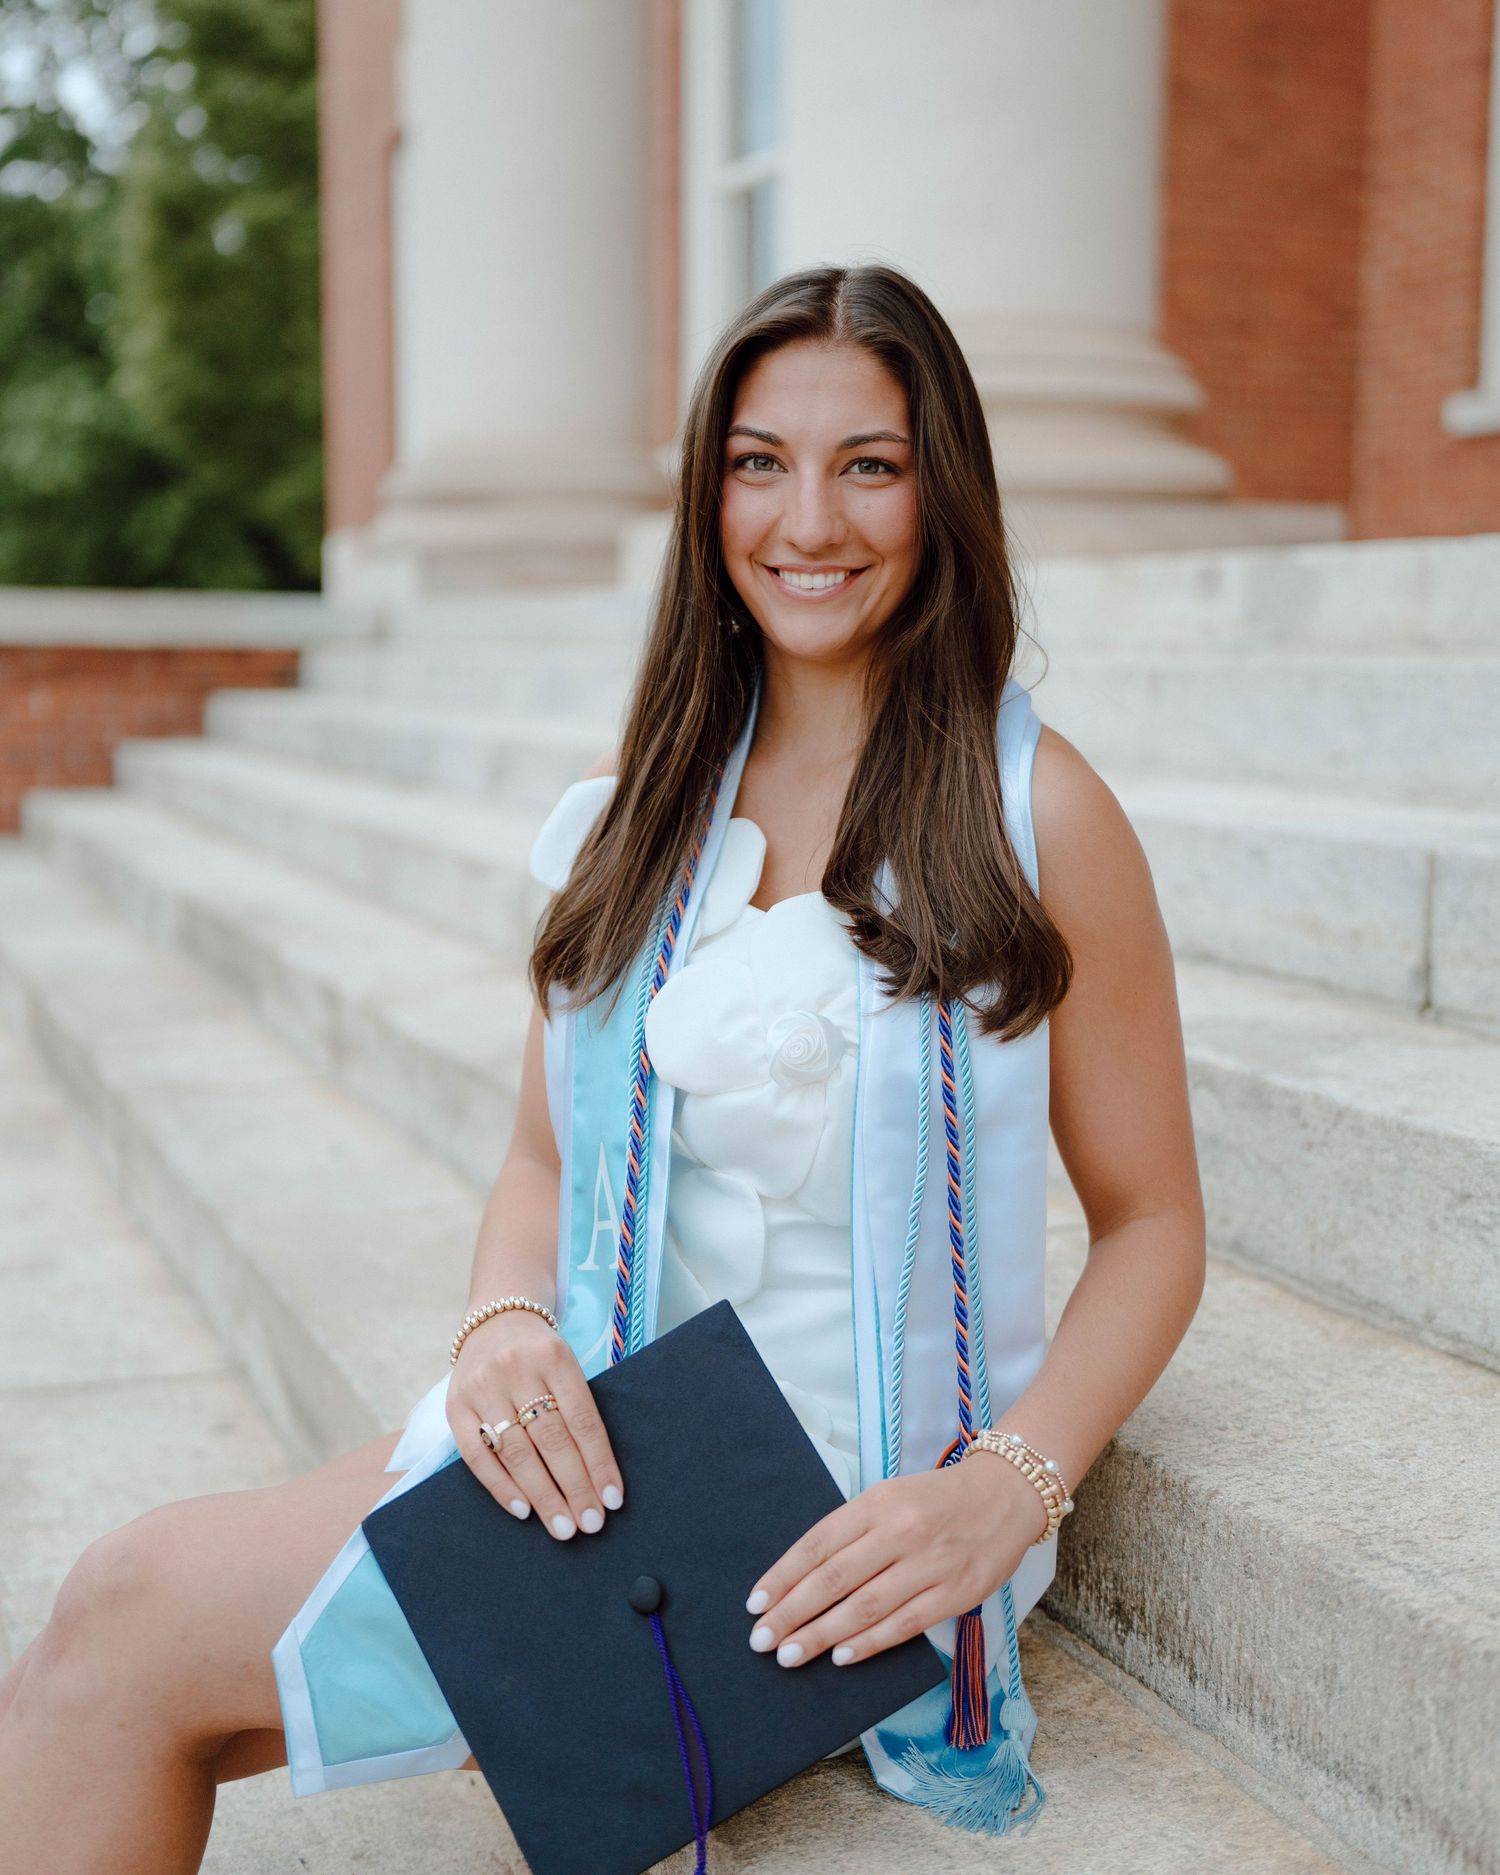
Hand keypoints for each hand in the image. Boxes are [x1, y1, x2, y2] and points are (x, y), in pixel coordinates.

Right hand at [447, 1310, 624, 1540]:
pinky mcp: (455, 1406)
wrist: (494, 1318)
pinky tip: (523, 1511)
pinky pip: (477, 1456)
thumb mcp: (565, 1363)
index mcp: (554, 1356)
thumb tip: (598, 1475)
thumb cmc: (541, 1353)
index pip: (582, 1419)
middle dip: (574, 1487)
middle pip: (551, 1440)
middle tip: (591, 1524)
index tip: (613, 1500)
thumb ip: (576, 1408)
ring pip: (516, 1452)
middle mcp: (516, 1370)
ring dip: (543, 1496)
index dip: (598, 1463)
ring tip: (563, 1527)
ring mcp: (482, 1388)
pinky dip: (501, 1487)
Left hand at [743, 1453, 1048, 1667]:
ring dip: (822, 1635)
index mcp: (877, 1503)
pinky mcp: (955, 1593)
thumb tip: (805, 1576)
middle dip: (792, 1613)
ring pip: (864, 1606)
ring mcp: (929, 1564)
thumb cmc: (937, 1499)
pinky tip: (841, 1657)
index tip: (756, 1604)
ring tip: (790, 1655)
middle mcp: (900, 1531)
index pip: (818, 1544)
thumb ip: (854, 1530)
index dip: (783, 1577)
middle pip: (834, 1579)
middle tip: (762, 1640)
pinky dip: (869, 1643)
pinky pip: (903, 1624)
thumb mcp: (890, 1496)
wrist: (1006, 1494)